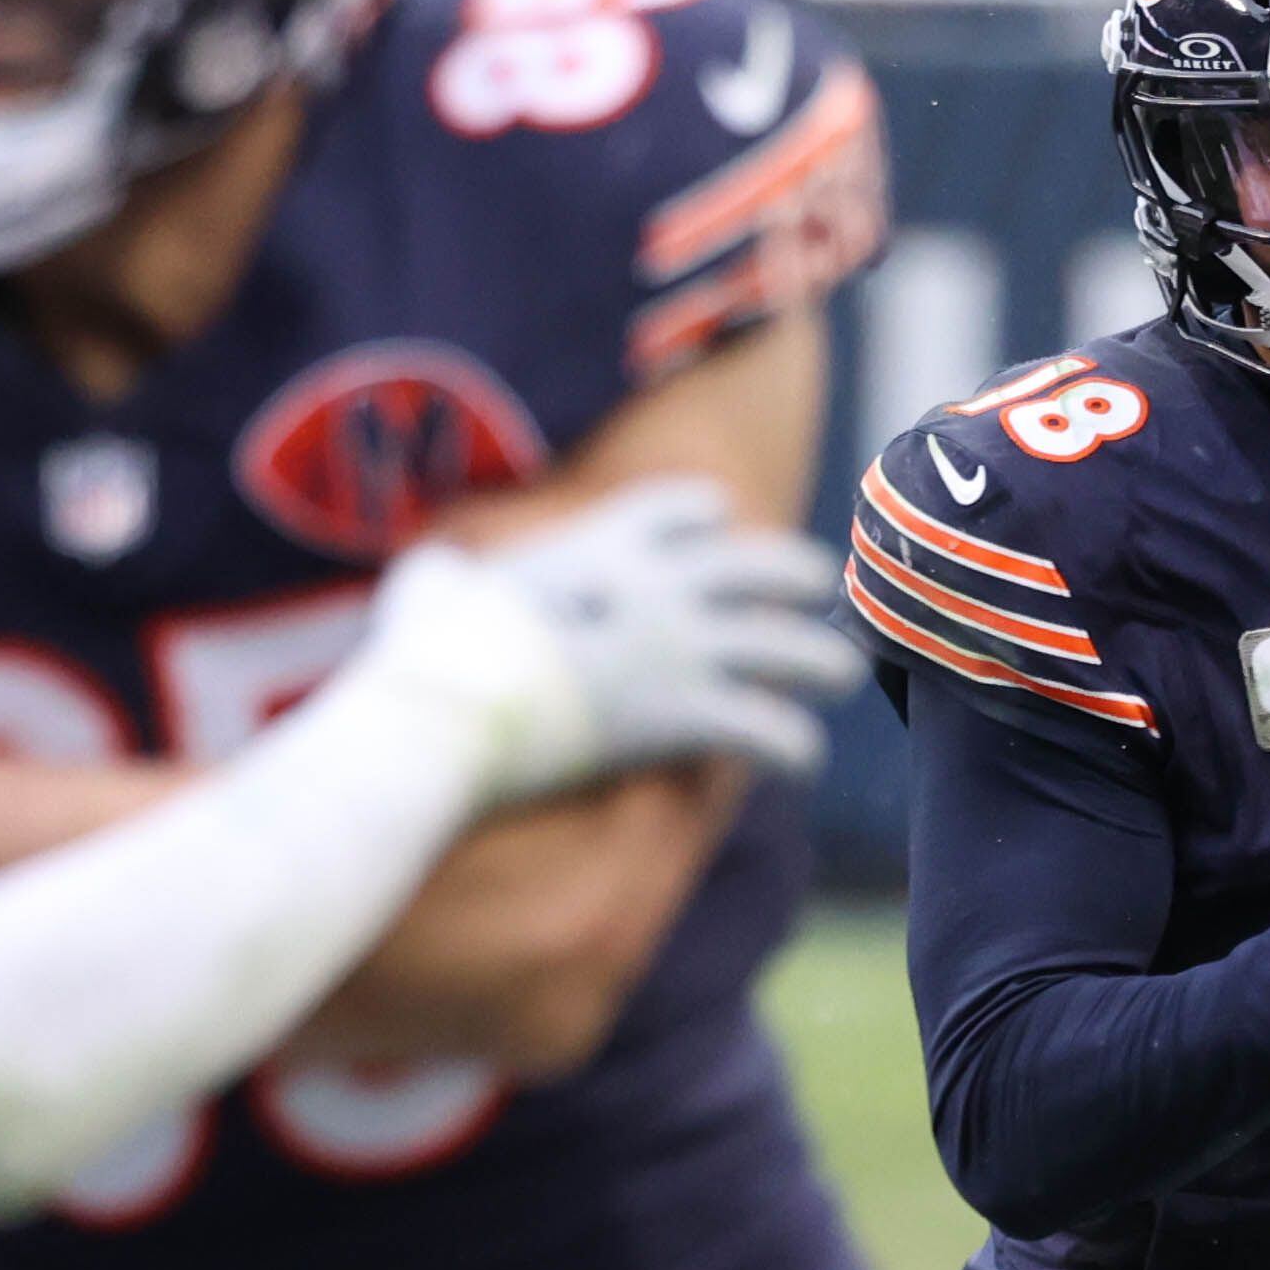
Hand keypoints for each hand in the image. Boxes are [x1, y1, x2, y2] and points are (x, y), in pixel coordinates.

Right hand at [370, 478, 861, 802]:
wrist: (445, 713)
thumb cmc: (424, 657)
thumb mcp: (426, 591)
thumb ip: (443, 576)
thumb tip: (426, 578)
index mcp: (601, 543)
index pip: (683, 509)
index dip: (710, 516)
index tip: (725, 524)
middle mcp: (658, 584)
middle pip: (763, 566)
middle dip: (801, 577)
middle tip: (821, 590)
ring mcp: (679, 648)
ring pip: (792, 647)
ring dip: (827, 661)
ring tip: (845, 677)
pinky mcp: (684, 716)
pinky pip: (771, 730)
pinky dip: (796, 746)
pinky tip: (805, 761)